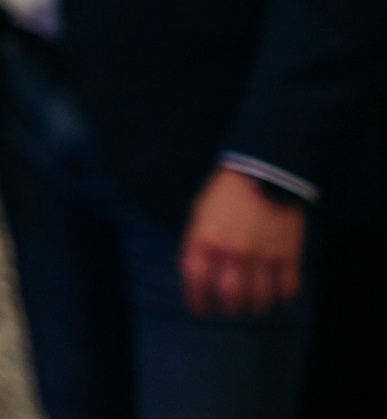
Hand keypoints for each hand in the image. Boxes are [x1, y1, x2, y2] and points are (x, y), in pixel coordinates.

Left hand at [180, 167, 305, 316]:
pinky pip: (287, 289)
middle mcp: (233, 253)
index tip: (200, 310)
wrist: (263, 173)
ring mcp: (263, 256)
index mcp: (206, 240)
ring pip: (259, 299)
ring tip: (252, 305)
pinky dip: (280, 297)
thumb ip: (195, 244)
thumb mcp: (199, 214)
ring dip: (254, 306)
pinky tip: (275, 294)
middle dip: (228, 308)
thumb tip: (193, 274)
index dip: (197, 301)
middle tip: (229, 308)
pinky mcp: (289, 255)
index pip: (196, 282)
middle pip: (230, 297)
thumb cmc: (226, 193)